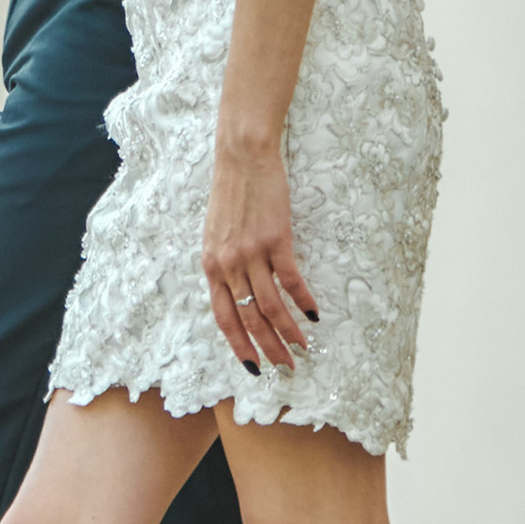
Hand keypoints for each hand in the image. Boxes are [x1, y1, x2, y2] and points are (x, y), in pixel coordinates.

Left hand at [203, 142, 315, 370]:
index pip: (223, 318)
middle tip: (285, 367)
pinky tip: (313, 314)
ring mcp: (251, 253)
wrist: (242, 156)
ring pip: (270, 306)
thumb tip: (237, 293)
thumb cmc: (231, 193)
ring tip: (302, 348)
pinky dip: (303, 301)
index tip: (253, 367)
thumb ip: (224, 264)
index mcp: (211, 265)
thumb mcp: (216, 234)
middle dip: (268, 348)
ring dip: (288, 332)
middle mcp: (228, 264)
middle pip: (249, 319)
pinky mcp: (275, 239)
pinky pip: (290, 281)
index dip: (239, 346)